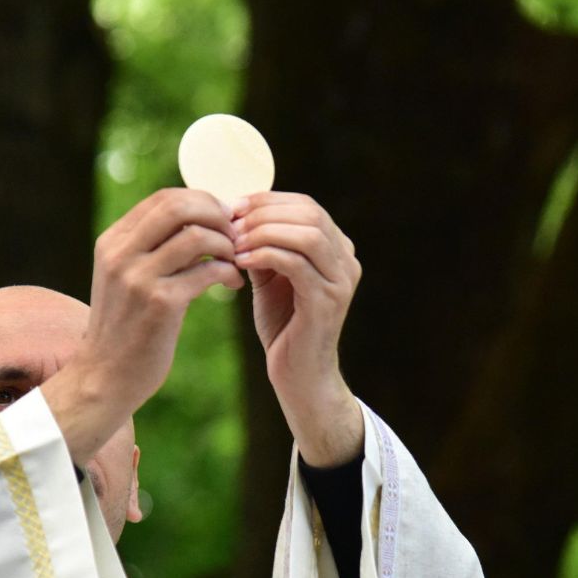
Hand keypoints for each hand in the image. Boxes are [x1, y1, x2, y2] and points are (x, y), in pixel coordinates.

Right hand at [41, 189, 243, 461]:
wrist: (105, 377)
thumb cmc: (125, 327)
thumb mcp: (126, 278)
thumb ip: (151, 247)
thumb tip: (199, 217)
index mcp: (112, 242)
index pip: (164, 198)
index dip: (202, 200)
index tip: (223, 218)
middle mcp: (120, 254)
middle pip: (179, 206)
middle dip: (216, 214)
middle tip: (234, 234)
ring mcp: (138, 278)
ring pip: (196, 236)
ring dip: (226, 245)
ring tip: (234, 261)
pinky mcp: (159, 304)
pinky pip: (206, 271)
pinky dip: (227, 272)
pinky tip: (232, 284)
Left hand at [232, 192, 364, 467]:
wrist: (299, 376)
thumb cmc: (284, 326)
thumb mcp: (272, 278)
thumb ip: (263, 246)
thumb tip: (237, 214)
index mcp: (337, 249)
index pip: (307, 205)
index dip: (268, 200)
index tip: (234, 207)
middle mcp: (347, 261)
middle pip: (310, 213)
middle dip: (264, 213)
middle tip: (231, 222)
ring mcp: (341, 281)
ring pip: (307, 234)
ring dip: (264, 232)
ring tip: (234, 241)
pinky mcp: (327, 302)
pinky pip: (296, 263)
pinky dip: (265, 255)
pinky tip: (241, 261)